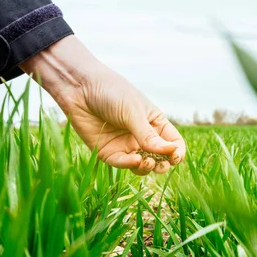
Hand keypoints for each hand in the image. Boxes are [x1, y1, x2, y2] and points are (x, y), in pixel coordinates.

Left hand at [19, 35, 185, 174]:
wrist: (79, 89)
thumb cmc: (111, 93)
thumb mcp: (133, 112)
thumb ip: (148, 135)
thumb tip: (170, 153)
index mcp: (154, 122)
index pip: (173, 142)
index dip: (177, 152)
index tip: (174, 156)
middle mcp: (142, 136)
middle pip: (160, 158)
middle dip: (163, 164)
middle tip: (161, 164)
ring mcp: (125, 145)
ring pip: (143, 165)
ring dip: (147, 167)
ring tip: (147, 162)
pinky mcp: (108, 152)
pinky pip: (123, 164)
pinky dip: (130, 165)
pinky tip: (135, 160)